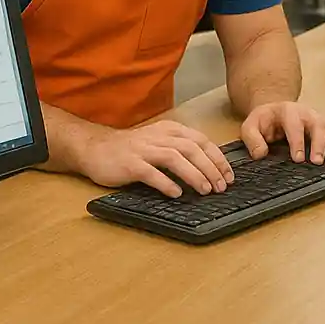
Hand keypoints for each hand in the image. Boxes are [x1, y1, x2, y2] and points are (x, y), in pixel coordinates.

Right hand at [79, 120, 235, 197]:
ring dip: (193, 174)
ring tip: (205, 190)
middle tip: (221, 186)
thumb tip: (208, 168)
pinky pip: (151, 173)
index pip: (201, 141)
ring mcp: (144, 150)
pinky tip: (176, 194)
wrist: (96, 148)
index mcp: (170, 130)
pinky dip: (166, 183)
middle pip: (192, 149)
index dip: (217, 158)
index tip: (228, 175)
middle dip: (210, 168)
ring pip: (175, 158)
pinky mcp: (130, 164)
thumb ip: (180, 149)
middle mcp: (159, 137)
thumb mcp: (159, 141)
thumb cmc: (131, 149)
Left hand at [240, 101, 324, 164]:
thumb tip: (261, 154)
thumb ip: (252, 139)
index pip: (294, 124)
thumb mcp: (250, 127)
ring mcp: (316, 118)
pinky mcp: (324, 125)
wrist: (274, 110)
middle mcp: (304, 112)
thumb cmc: (264, 121)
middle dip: (317, 143)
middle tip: (317, 161)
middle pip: (316, 124)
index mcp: (286, 111)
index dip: (297, 141)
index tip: (298, 158)